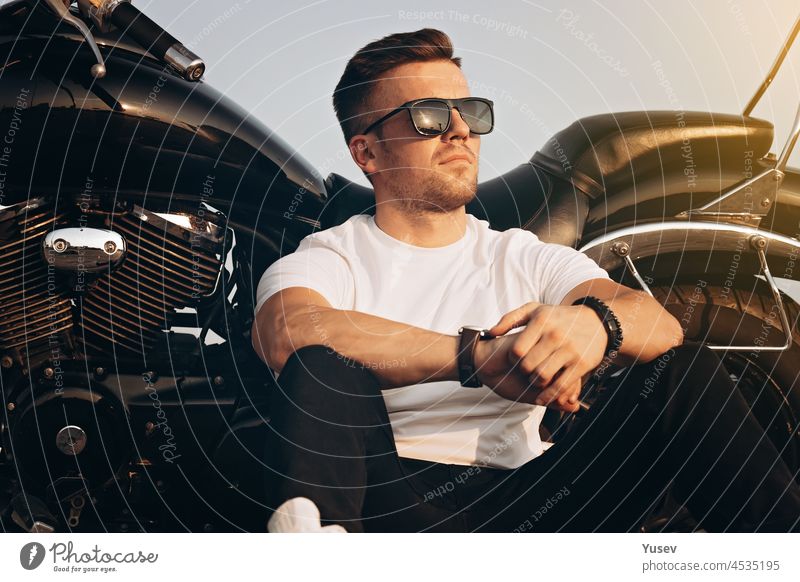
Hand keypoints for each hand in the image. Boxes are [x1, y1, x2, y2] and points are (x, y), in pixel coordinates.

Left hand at [473, 302, 607, 411]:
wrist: (597, 320)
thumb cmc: (560, 317)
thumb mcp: (535, 310)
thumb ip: (511, 319)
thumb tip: (490, 333)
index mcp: (541, 322)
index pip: (517, 349)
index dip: (512, 359)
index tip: (514, 361)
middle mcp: (555, 335)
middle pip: (528, 365)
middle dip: (523, 372)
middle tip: (524, 372)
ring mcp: (569, 350)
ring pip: (542, 376)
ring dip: (534, 383)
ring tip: (534, 381)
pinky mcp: (581, 364)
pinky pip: (561, 385)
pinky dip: (549, 395)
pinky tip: (542, 398)